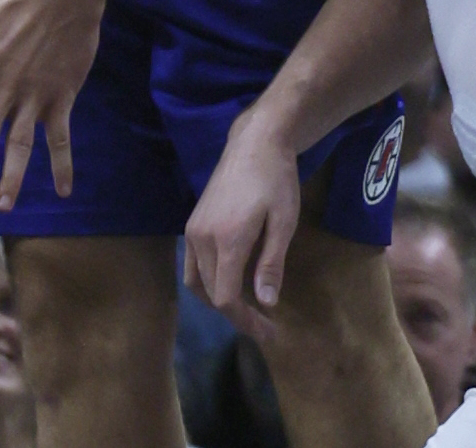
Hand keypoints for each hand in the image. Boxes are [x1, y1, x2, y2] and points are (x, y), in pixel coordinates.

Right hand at [183, 106, 299, 343]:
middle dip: (237, 315)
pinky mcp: (192, 221)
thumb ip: (272, 264)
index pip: (226, 298)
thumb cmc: (275, 179)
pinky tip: (230, 280)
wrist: (254, 142)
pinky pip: (193, 264)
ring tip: (245, 308)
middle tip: (265, 325)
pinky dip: (208, 282)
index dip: (245, 322)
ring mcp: (193, 229)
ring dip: (218, 300)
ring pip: (197, 282)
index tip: (269, 333)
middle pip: (212, 293)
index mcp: (227, 240)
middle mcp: (202, 237)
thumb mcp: (283, 222)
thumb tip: (265, 304)